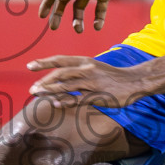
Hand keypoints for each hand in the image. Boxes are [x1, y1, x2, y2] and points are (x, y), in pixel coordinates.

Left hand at [27, 56, 148, 108]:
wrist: (134, 81)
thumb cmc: (113, 76)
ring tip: (38, 94)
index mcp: (85, 61)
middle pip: (60, 73)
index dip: (43, 62)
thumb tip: (61, 77)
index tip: (29, 66)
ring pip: (67, 86)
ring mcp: (92, 83)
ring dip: (50, 91)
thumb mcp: (95, 67)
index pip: (60, 60)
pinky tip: (56, 104)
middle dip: (44, 81)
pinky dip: (66, 101)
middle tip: (32, 88)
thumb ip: (79, 71)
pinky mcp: (98, 96)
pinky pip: (78, 99)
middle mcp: (87, 69)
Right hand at [39, 0, 131, 32]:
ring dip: (78, 20)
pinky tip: (97, 26)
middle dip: (59, 15)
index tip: (42, 16)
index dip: (47, 5)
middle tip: (54, 27)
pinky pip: (99, 10)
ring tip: (79, 30)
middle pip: (65, 3)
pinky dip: (98, 19)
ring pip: (80, 8)